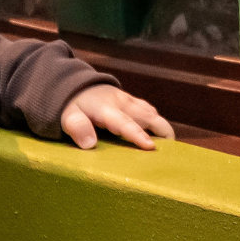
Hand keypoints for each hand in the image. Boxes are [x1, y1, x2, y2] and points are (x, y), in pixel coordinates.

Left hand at [59, 84, 173, 149]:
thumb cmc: (73, 107)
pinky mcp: (135, 102)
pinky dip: (158, 124)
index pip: (125, 123)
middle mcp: (123, 104)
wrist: (78, 85)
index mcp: (107, 109)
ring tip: (169, 150)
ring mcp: (131, 102)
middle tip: (171, 154)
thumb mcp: (68, 117)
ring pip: (153, 114)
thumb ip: (77, 128)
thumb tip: (90, 144)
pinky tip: (160, 138)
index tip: (151, 147)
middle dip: (163, 133)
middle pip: (149, 117)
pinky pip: (151, 112)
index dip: (139, 135)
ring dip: (163, 130)